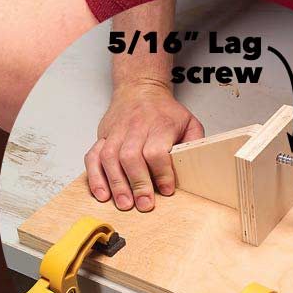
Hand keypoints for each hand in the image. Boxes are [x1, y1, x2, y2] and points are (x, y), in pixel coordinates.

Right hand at [84, 79, 203, 211]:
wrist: (139, 88)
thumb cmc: (164, 110)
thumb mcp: (189, 122)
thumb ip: (195, 144)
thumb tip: (199, 168)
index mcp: (159, 125)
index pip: (156, 151)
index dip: (161, 173)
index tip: (166, 190)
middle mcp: (134, 127)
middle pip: (130, 156)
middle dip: (137, 183)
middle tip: (143, 204)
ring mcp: (115, 131)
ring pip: (109, 157)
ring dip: (115, 183)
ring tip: (124, 203)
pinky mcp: (102, 135)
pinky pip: (92, 155)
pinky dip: (95, 175)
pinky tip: (102, 192)